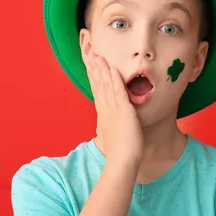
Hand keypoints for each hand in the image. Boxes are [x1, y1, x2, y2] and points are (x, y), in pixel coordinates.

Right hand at [85, 53, 143, 167]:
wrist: (122, 162)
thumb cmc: (118, 152)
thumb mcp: (109, 136)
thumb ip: (105, 129)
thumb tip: (101, 130)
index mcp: (103, 113)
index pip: (97, 90)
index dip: (94, 76)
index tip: (90, 64)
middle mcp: (106, 109)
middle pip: (99, 84)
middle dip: (95, 68)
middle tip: (90, 53)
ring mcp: (114, 110)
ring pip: (107, 86)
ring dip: (103, 70)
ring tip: (99, 56)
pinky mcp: (124, 112)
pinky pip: (119, 93)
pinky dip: (116, 81)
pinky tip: (113, 70)